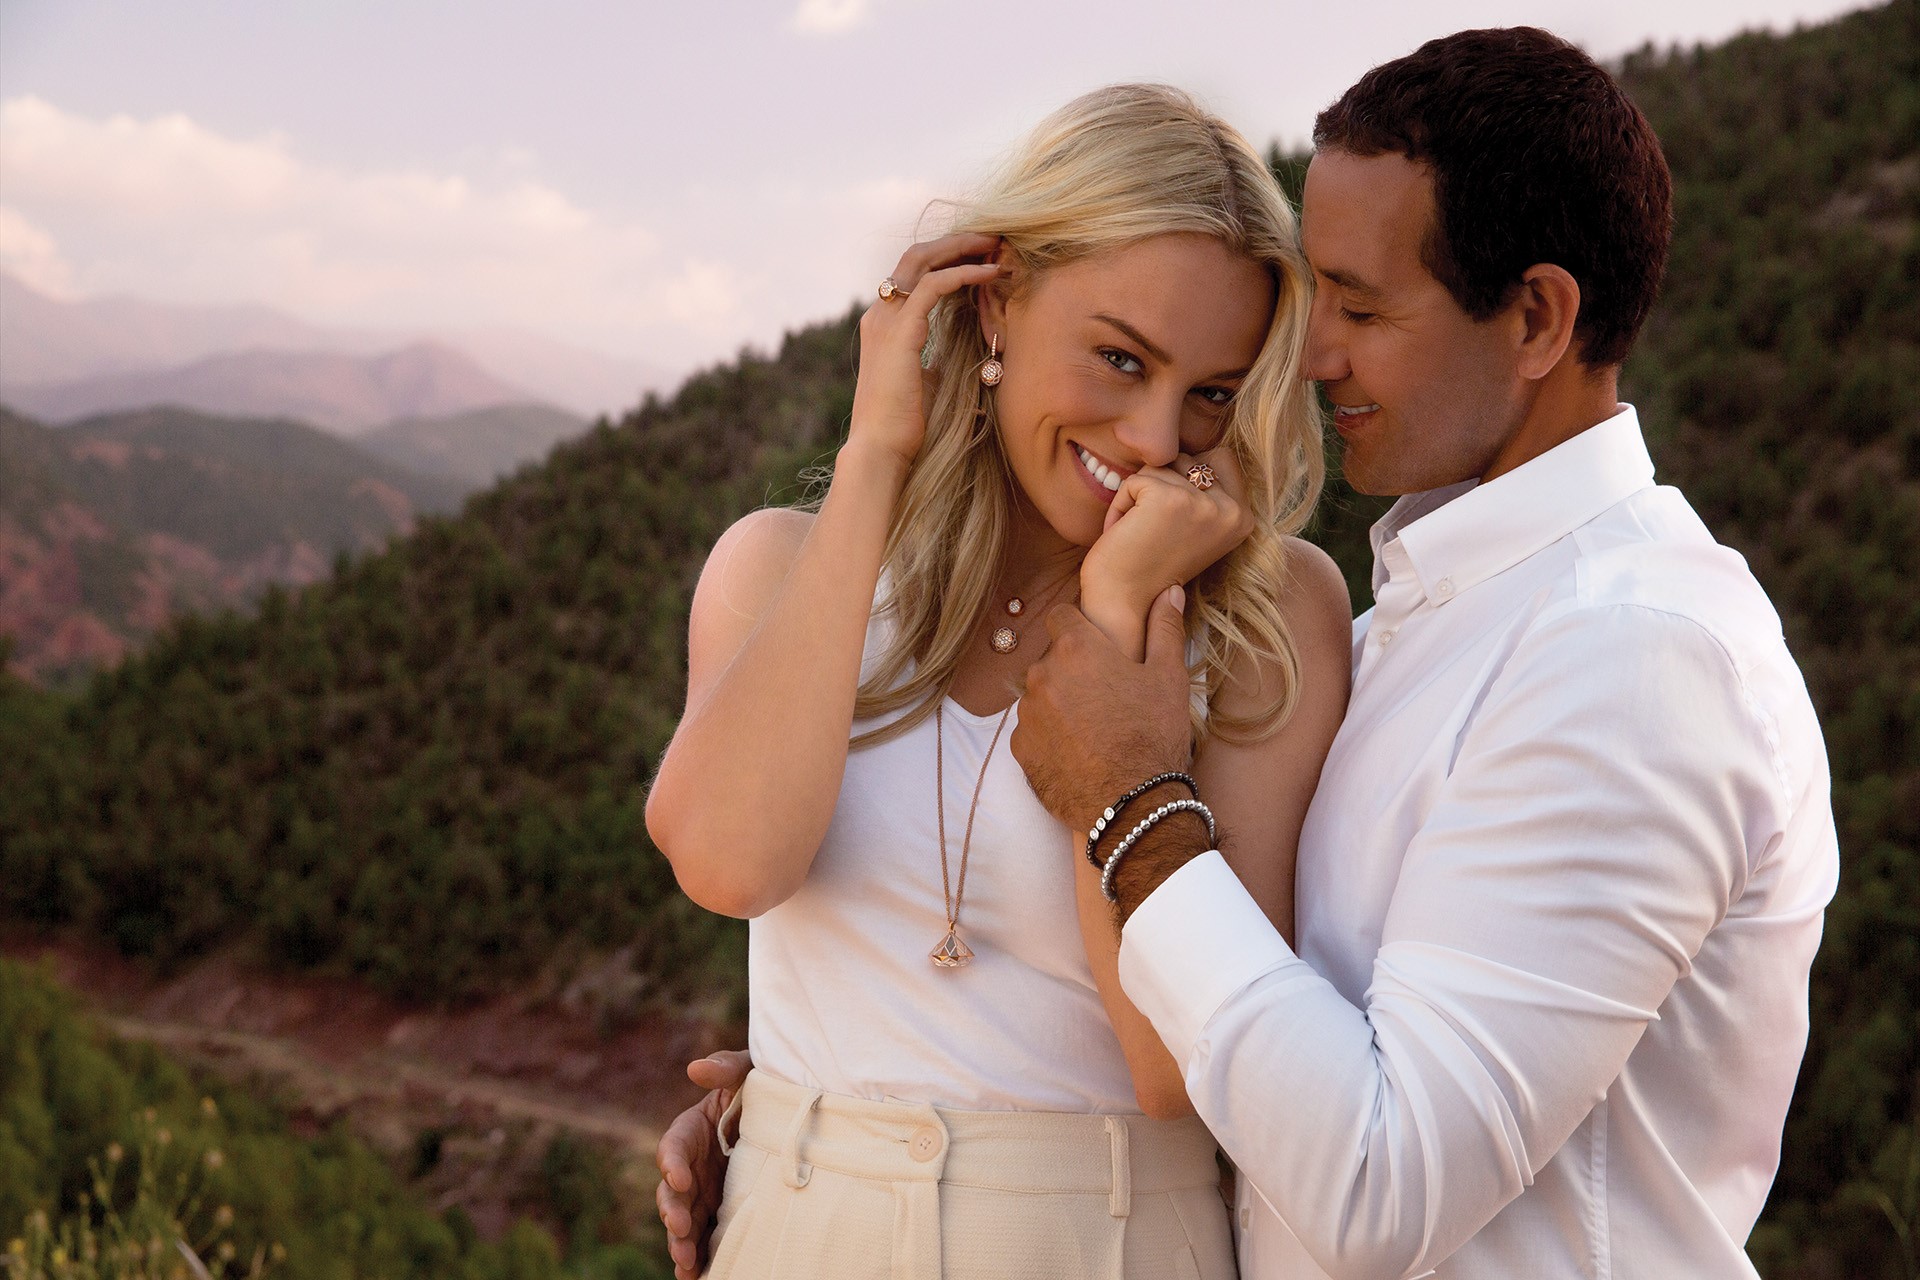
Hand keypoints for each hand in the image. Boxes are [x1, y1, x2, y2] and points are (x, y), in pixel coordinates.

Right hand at [655, 1049, 751, 1279]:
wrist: (790, 1111)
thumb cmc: (763, 1085)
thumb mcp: (748, 1070)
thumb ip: (725, 1068)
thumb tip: (696, 1069)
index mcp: (693, 1130)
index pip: (674, 1146)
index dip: (672, 1162)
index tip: (680, 1177)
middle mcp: (692, 1165)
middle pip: (671, 1192)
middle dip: (672, 1213)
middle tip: (680, 1230)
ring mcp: (704, 1192)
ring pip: (683, 1221)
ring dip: (680, 1244)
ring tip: (686, 1265)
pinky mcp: (719, 1212)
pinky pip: (704, 1237)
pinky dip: (699, 1257)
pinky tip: (700, 1275)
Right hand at [850, 233, 1007, 471]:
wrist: (881, 449)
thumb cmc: (904, 425)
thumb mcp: (927, 382)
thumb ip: (940, 360)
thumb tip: (971, 361)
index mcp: (885, 324)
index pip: (913, 273)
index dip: (947, 258)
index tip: (981, 255)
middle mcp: (880, 314)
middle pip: (916, 256)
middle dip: (956, 242)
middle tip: (993, 238)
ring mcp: (886, 320)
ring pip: (922, 260)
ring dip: (962, 248)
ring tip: (995, 246)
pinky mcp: (901, 331)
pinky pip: (933, 286)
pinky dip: (963, 273)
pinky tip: (990, 274)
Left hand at [1012, 586, 1195, 832]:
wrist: (1132, 804)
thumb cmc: (1154, 734)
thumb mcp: (1168, 677)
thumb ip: (1164, 627)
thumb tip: (1169, 590)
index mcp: (1075, 648)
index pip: (1060, 616)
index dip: (1078, 627)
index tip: (1096, 647)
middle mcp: (1041, 675)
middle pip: (1051, 659)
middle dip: (1071, 670)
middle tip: (1104, 696)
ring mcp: (1026, 714)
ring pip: (1039, 696)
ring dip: (1058, 703)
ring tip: (1092, 729)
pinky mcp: (1020, 750)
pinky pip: (1032, 731)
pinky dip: (1049, 736)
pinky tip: (1078, 752)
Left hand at [1080, 445, 1254, 622]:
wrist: (1126, 606)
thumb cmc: (1154, 568)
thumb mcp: (1198, 527)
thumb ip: (1209, 493)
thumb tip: (1193, 452)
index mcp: (1244, 518)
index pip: (1221, 457)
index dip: (1187, 479)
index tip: (1173, 522)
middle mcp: (1231, 509)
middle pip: (1189, 457)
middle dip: (1164, 484)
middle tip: (1156, 530)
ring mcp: (1201, 503)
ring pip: (1160, 467)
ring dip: (1139, 497)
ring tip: (1140, 535)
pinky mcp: (1166, 498)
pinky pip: (1133, 480)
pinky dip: (1120, 506)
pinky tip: (1125, 535)